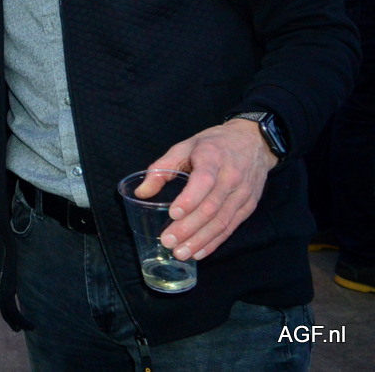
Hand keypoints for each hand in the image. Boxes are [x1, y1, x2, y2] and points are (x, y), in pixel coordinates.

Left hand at [136, 118, 275, 260]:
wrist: (254, 141)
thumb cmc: (214, 144)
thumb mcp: (185, 146)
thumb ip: (161, 168)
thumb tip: (141, 192)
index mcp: (213, 157)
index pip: (204, 181)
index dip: (189, 199)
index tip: (173, 214)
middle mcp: (231, 177)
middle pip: (211, 207)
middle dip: (188, 228)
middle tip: (168, 242)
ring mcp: (242, 194)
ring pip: (221, 221)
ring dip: (200, 240)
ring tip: (181, 253)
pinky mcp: (248, 206)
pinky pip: (231, 227)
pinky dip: (215, 242)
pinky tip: (200, 252)